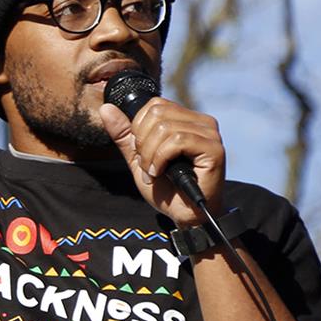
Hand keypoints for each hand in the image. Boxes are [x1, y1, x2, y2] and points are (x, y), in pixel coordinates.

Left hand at [97, 97, 224, 226]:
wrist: (185, 215)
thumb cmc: (167, 188)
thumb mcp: (139, 158)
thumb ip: (124, 134)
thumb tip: (106, 108)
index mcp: (186, 120)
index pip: (154, 105)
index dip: (138, 128)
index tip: (141, 154)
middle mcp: (202, 122)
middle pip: (157, 114)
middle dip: (143, 143)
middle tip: (147, 166)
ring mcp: (210, 134)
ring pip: (164, 128)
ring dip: (150, 155)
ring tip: (153, 173)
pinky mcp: (214, 149)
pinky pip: (177, 141)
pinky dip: (161, 158)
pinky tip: (161, 173)